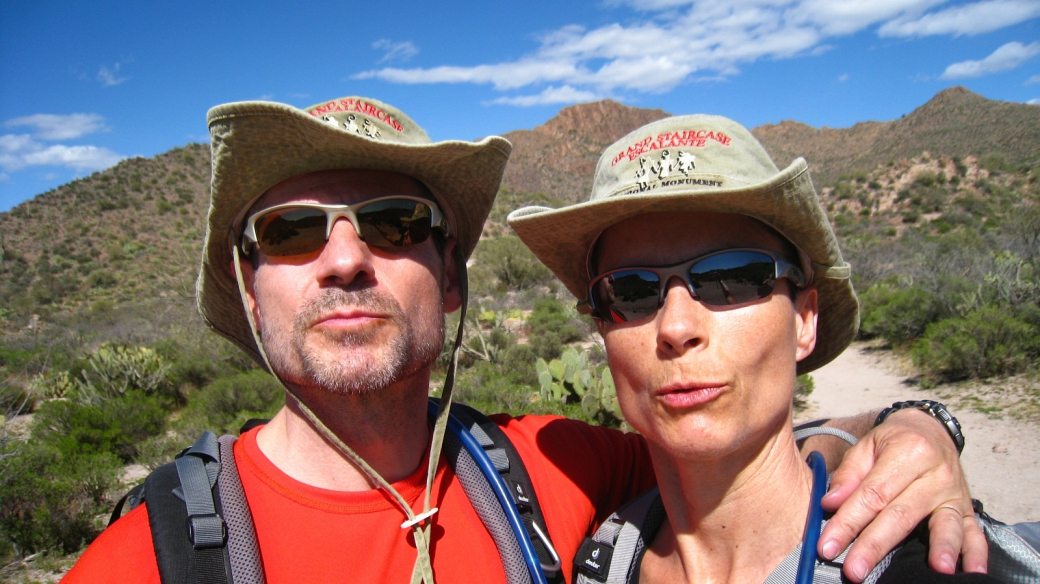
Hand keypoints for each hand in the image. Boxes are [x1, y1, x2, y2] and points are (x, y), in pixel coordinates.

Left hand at [817, 409, 986, 581]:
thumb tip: (831, 503)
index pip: (873, 494)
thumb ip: (849, 474)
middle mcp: (936, 474)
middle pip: (901, 515)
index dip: (848, 521)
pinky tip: (973, 572)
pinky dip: (975, 555)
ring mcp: (954, 494)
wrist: (930, 431)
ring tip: (937, 570)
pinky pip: (975, 534)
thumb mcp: (867, 446)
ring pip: (943, 525)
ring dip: (941, 548)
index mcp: (908, 452)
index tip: (828, 545)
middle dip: (875, 545)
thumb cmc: (893, 442)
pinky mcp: (967, 510)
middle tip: (855, 571)